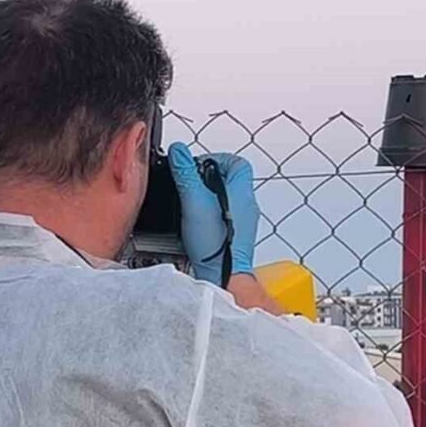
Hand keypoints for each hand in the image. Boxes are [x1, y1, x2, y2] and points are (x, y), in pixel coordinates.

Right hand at [168, 142, 258, 284]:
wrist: (223, 274)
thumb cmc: (215, 242)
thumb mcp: (194, 201)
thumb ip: (186, 173)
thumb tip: (179, 151)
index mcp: (241, 190)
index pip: (237, 162)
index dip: (216, 158)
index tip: (197, 165)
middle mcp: (246, 204)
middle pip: (230, 179)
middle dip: (208, 177)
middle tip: (191, 183)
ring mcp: (244, 221)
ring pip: (226, 198)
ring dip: (208, 196)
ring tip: (190, 202)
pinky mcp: (236, 235)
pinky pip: (224, 216)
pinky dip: (210, 214)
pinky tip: (196, 222)